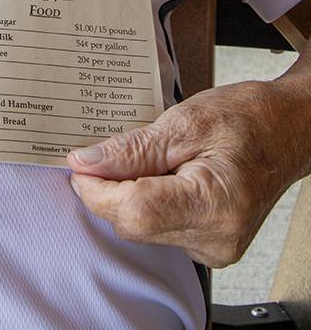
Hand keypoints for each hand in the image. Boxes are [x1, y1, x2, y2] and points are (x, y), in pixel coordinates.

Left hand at [67, 79, 305, 266]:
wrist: (287, 129)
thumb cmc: (247, 119)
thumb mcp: (184, 121)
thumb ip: (132, 149)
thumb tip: (85, 164)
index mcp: (215, 206)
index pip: (135, 211)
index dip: (98, 189)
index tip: (79, 164)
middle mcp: (217, 239)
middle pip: (135, 224)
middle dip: (108, 190)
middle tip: (101, 154)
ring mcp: (214, 247)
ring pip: (142, 229)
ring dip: (127, 195)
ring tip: (143, 158)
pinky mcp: (209, 245)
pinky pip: (158, 229)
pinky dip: (145, 201)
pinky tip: (156, 175)